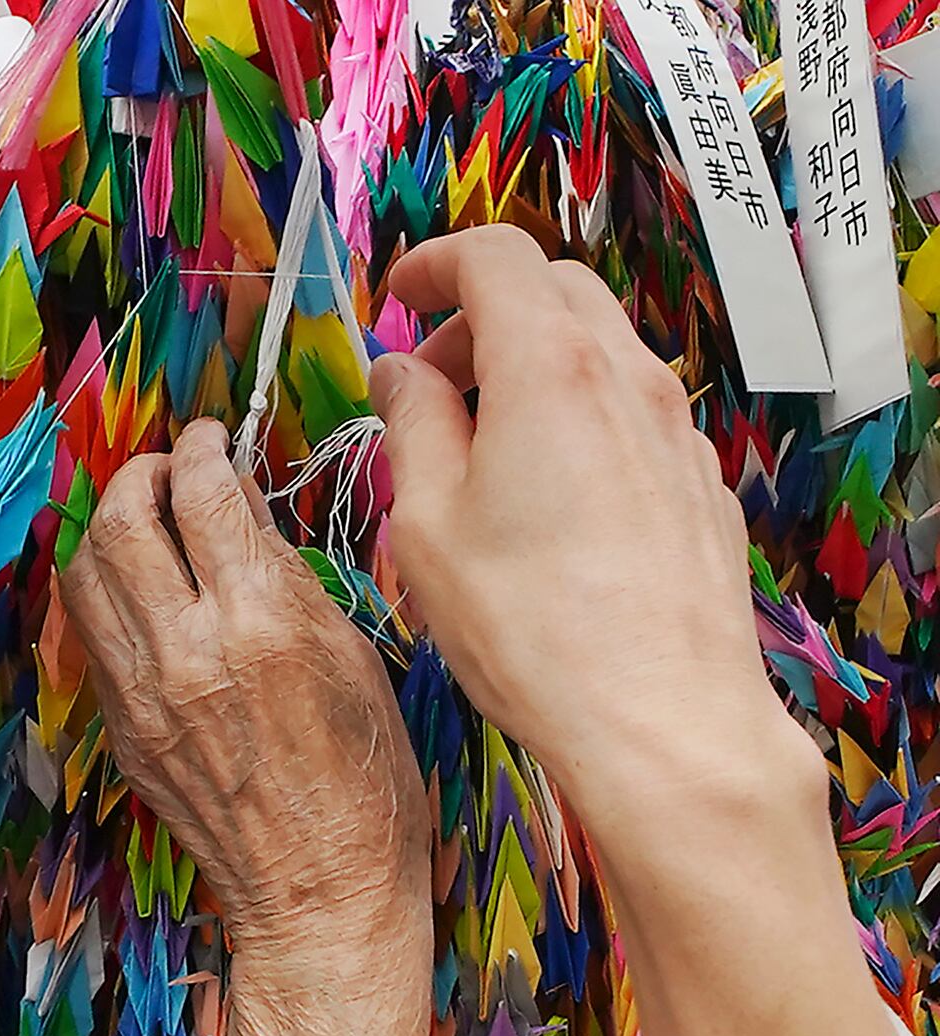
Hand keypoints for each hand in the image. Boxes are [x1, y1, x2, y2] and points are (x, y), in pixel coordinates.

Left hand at [63, 421, 441, 1035]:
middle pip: (121, 520)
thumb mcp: (355, 658)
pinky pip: (91, 635)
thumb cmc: (370, 782)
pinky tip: (135, 587)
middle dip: (136, 473)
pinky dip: (103, 591)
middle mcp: (189, 651)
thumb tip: (242, 513)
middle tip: (161, 468)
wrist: (319, 894)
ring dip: (103, 526)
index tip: (208, 438)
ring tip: (136, 515)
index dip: (200, 448)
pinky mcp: (121, 729)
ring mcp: (143, 694)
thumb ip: (288, 579)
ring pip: (85, 573)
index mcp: (263, 625)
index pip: (203, 495)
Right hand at [372, 225, 810, 808]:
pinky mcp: (698, 483)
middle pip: (555, 290)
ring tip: (479, 445)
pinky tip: (542, 494)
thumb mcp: (428, 523)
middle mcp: (626, 379)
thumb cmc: (530, 627)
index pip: (495, 257)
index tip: (396, 301)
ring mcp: (674, 430)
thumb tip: (400, 373)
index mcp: (549, 368)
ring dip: (530, 365)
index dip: (434, 264)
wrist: (661, 719)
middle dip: (481, 313)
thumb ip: (412, 425)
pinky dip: (576, 414)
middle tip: (428, 379)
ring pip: (599, 350)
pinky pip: (630, 412)